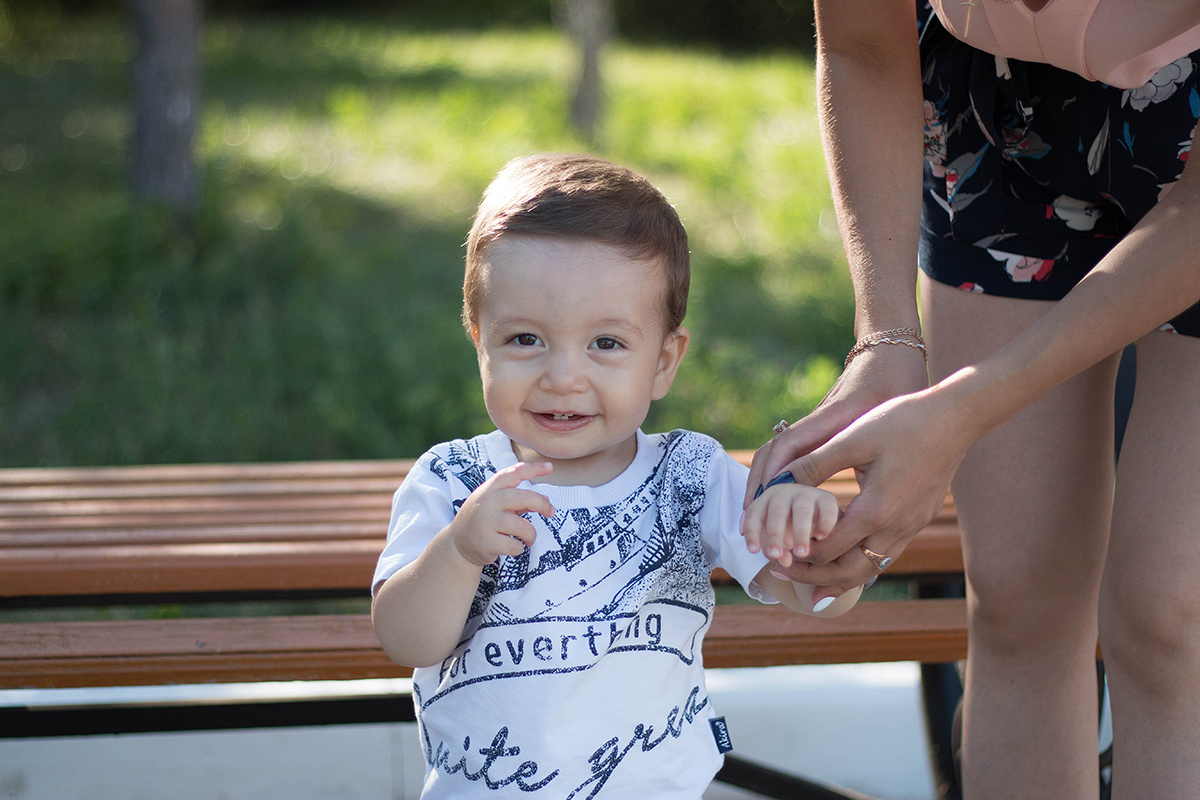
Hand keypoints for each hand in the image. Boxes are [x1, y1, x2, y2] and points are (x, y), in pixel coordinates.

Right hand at [448, 461, 555, 566]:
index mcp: (491, 489)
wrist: (457, 543)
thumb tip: (546, 500)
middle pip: (525, 498)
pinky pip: (515, 546)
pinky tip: (513, 547)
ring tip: (528, 539)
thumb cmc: (483, 520)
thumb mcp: (496, 503)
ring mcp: (486, 522)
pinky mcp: (487, 542)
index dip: (533, 469)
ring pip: (523, 527)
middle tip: (550, 512)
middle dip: (542, 505)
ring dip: (531, 535)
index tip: (549, 467)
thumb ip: (518, 500)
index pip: (513, 473)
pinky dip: (519, 548)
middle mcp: (488, 502)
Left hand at [741, 480, 839, 566]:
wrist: (815, 510)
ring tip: (801, 553)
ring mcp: (806, 493)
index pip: (755, 514)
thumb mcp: (777, 537)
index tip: (753, 551)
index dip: (752, 532)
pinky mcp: (827, 498)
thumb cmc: (788, 526)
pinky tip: (820, 537)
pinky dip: (824, 523)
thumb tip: (785, 561)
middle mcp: (784, 493)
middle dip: (774, 535)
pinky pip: (827, 509)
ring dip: (800, 533)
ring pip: (802, 511)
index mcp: (766, 500)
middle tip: (775, 555)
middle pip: (777, 512)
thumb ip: (777, 550)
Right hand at [745, 344, 928, 509]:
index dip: (772, 474)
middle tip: (750, 518)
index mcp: (830, 418)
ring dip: (762, 482)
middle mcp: (813, 423)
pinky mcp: (817, 431)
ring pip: (774, 454)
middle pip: (770, 451)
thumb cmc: (895, 386)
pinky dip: (776, 476)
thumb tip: (857, 497)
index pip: (788, 445)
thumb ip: (872, 452)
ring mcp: (812, 427)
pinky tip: (777, 500)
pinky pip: (787, 454)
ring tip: (756, 515)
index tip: (762, 503)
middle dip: (757, 484)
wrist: (889, 357)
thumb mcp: (889, 418)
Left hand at [771, 382, 974, 589]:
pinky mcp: (919, 518)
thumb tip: (777, 483)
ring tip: (813, 580)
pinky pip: (887, 552)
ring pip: (872, 567)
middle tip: (784, 573)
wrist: (955, 417)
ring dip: (840, 575)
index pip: (828, 549)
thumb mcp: (852, 439)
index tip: (774, 552)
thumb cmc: (901, 422)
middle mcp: (896, 526)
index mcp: (875, 510)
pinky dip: (863, 561)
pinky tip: (847, 553)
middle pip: (851, 572)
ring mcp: (912, 525)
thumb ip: (814, 464)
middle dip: (815, 577)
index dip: (797, 554)